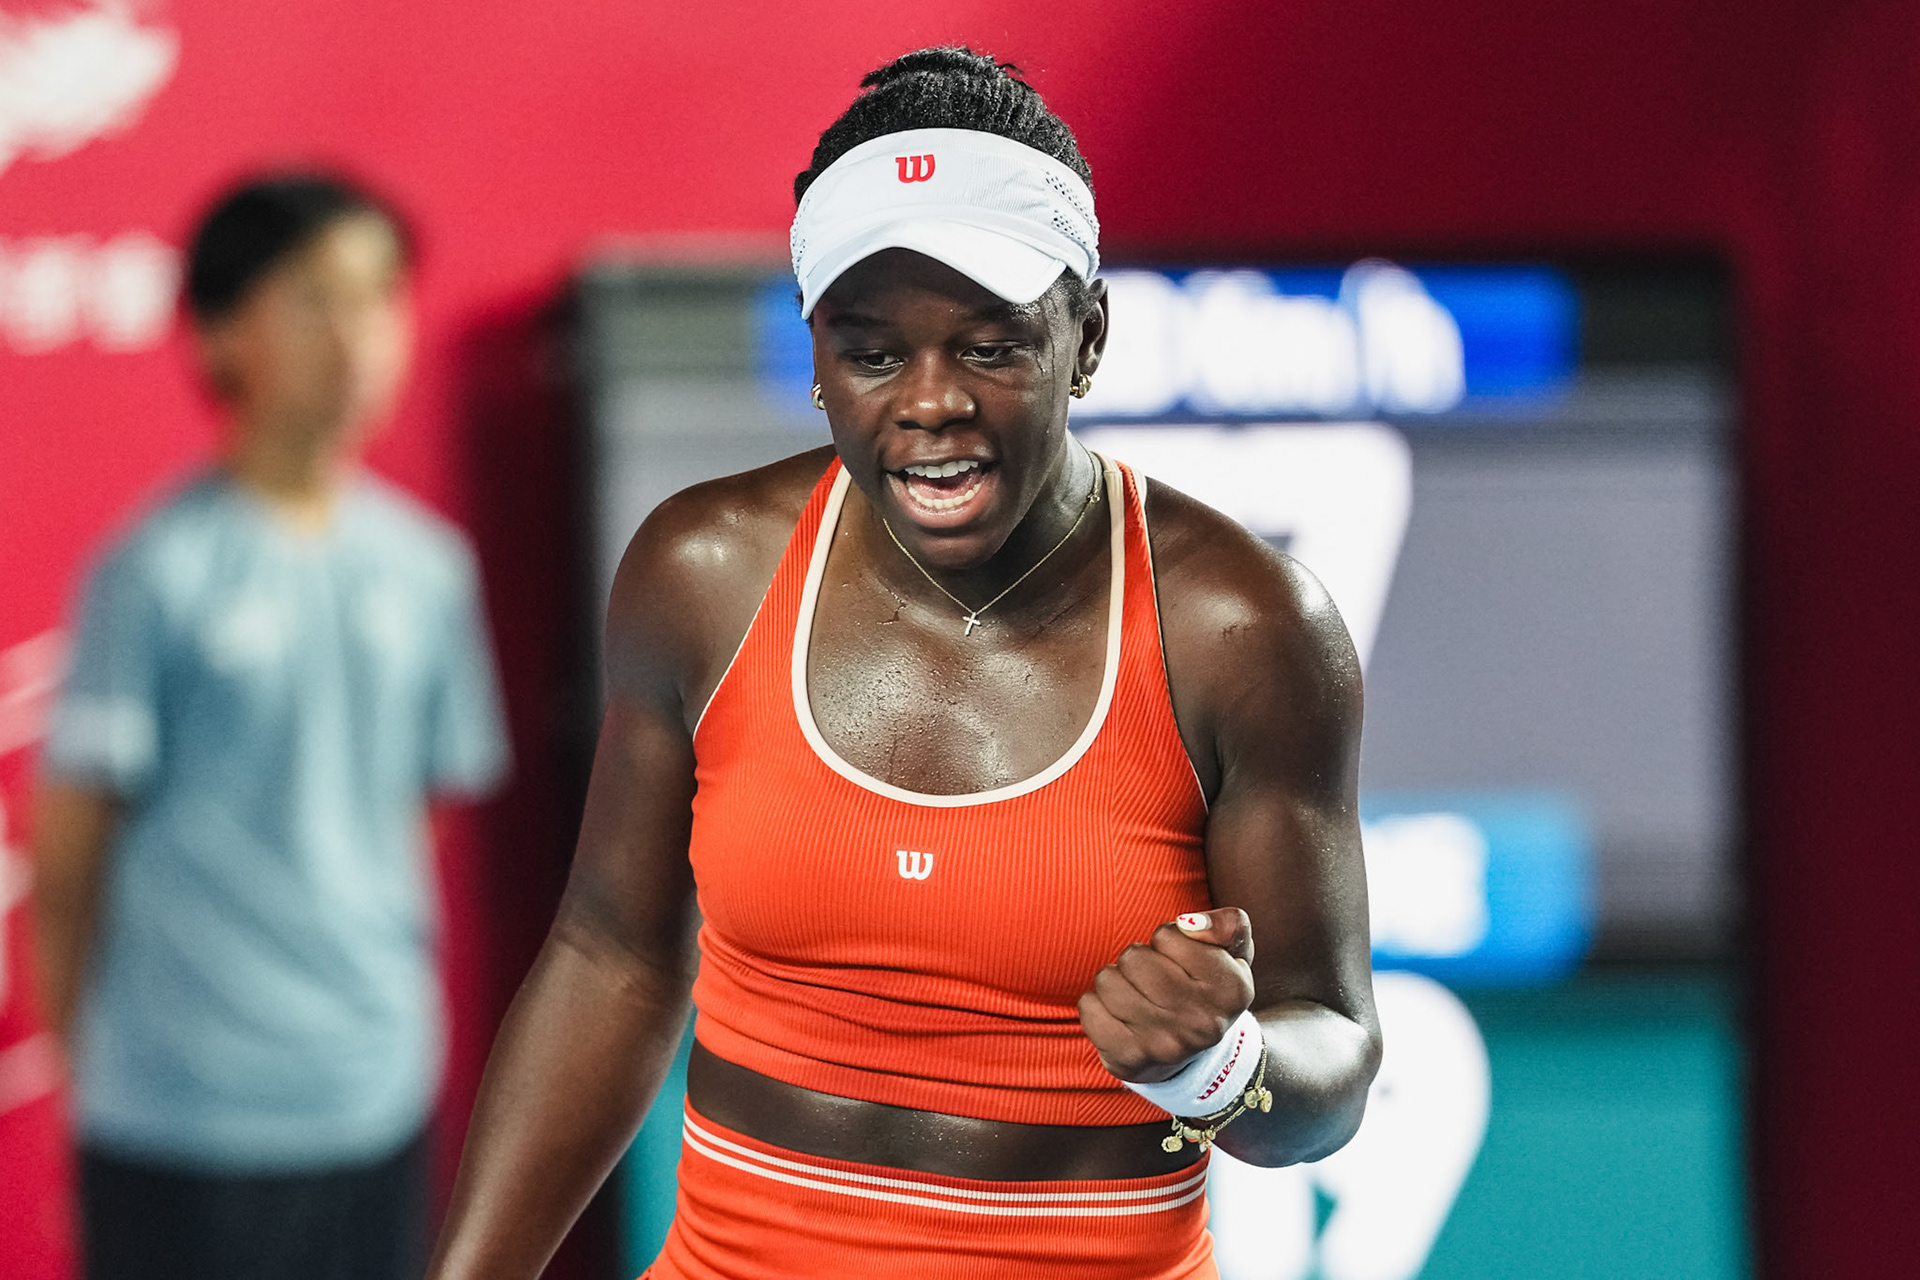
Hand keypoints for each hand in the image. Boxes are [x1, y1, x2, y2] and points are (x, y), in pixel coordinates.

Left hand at [1078, 909, 1257, 1083]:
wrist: (1194, 1058)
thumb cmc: (1207, 989)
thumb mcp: (1233, 953)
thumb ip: (1229, 923)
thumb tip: (1189, 924)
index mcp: (1232, 990)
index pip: (1168, 935)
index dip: (1168, 939)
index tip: (1180, 960)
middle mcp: (1202, 1022)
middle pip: (1133, 956)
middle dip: (1138, 958)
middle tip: (1154, 978)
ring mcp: (1164, 1045)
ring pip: (1107, 979)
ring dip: (1116, 980)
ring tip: (1137, 995)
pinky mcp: (1128, 1058)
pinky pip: (1088, 1006)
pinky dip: (1097, 1003)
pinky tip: (1120, 1015)